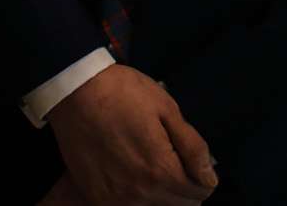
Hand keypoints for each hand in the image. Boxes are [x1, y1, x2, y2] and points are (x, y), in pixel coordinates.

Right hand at [47, 64, 216, 205]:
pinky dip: (136, 197)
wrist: (76, 91)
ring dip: (161, 194)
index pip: (199, 194)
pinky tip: (131, 172)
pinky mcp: (96, 198)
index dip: (202, 176)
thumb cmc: (125, 94)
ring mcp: (115, 200)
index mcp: (160, 171)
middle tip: (172, 159)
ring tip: (151, 164)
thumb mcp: (167, 109)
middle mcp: (139, 194)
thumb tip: (210, 178)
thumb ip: (193, 147)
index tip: (192, 159)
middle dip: (184, 187)